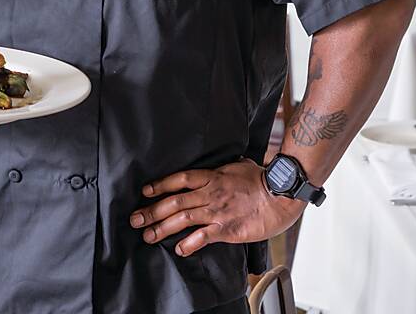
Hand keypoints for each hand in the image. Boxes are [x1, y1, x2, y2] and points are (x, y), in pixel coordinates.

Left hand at [129, 158, 304, 256]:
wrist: (279, 195)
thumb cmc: (261, 179)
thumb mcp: (238, 165)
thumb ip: (224, 167)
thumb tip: (221, 165)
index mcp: (211, 176)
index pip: (179, 179)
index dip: (160, 185)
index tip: (145, 192)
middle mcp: (210, 193)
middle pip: (174, 201)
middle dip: (152, 210)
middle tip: (136, 219)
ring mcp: (217, 211)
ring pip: (183, 218)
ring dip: (163, 228)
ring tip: (148, 235)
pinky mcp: (227, 229)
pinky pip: (203, 237)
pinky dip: (189, 244)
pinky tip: (179, 249)